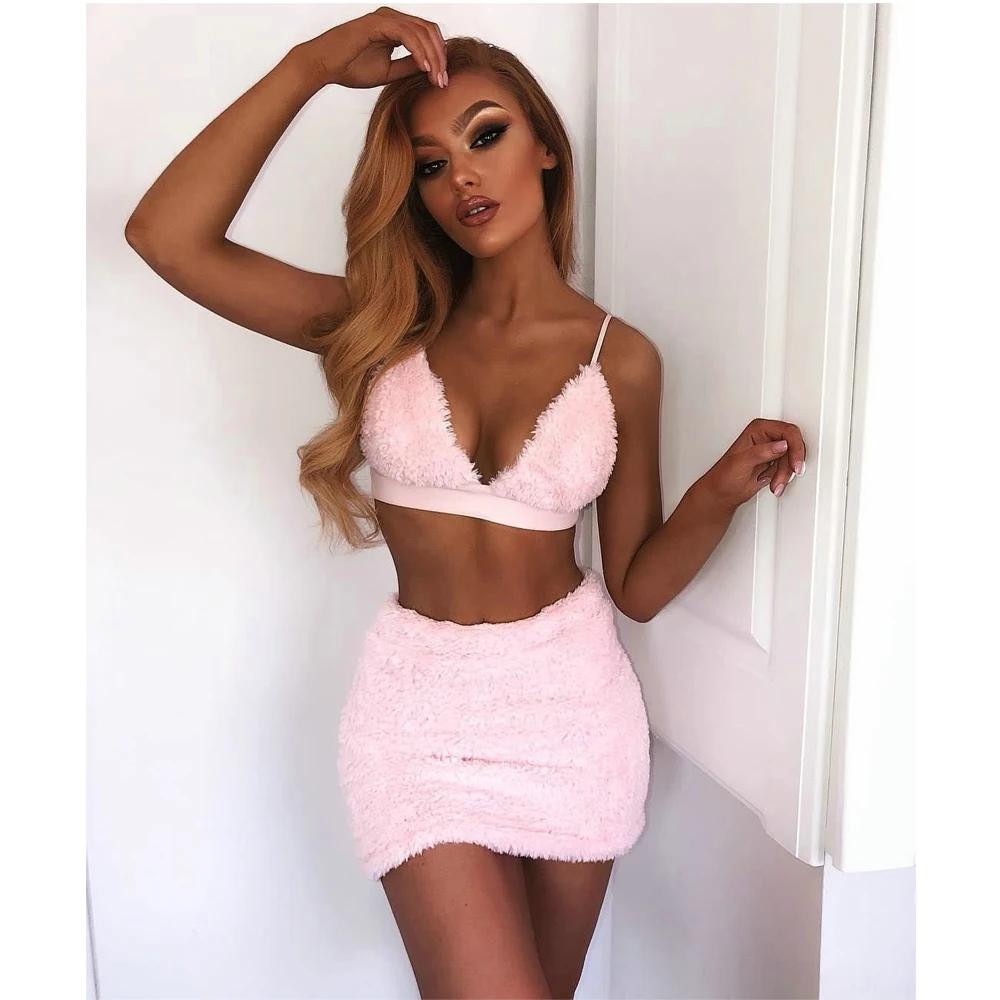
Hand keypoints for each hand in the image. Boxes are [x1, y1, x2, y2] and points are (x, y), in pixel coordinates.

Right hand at [291, 6, 448, 90]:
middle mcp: (392, 18)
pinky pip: (407, 35)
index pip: (427, 36)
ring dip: (433, 56)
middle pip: (429, 30)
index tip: (442, 81)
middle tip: (443, 81)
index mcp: (395, 27)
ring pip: (421, 31)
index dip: (439, 57)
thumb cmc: (350, 68)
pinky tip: (425, 68)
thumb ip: (408, 67)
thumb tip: (430, 69)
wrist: (324, 66)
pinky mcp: (378, 23)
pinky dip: (419, 51)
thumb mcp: (389, 72)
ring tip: (437, 78)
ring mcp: (385, 18)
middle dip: (440, 57)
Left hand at [700, 418, 806, 513]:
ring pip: (791, 459)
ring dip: (785, 475)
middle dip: (789, 465)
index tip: (795, 464)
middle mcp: (766, 437)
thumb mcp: (741, 463)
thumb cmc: (724, 477)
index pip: (787, 431)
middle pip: (793, 446)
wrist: (722, 493)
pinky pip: (788, 468)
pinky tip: (773, 483)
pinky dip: (784, 478)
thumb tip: (782, 445)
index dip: (795, 447)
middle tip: (783, 477)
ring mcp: (771, 450)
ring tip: (774, 484)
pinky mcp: (774, 462)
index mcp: (758, 429)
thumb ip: (761, 452)